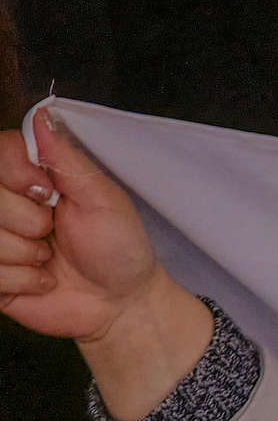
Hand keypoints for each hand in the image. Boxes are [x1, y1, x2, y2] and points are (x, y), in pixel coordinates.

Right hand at [0, 108, 211, 418]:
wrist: (123, 303)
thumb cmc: (119, 248)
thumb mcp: (102, 198)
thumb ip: (66, 159)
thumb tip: (41, 116)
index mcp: (31, 179)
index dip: (18, 173)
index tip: (48, 192)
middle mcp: (6, 204)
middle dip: (29, 219)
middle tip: (54, 231)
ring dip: (28, 253)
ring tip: (51, 258)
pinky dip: (25, 281)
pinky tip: (43, 281)